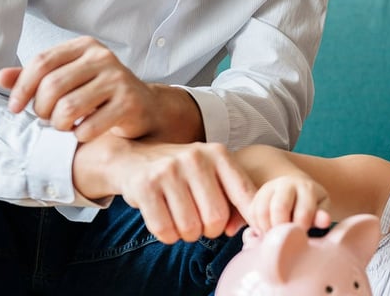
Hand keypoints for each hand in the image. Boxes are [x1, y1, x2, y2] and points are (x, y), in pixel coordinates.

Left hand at [0, 36, 193, 141]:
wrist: (144, 106)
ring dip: (59, 124)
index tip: (15, 107)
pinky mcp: (129, 103)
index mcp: (86, 46)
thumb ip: (37, 76)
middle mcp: (103, 58)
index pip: (42, 62)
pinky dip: (80, 135)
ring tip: (64, 125)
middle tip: (46, 118)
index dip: (22, 88)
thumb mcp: (70, 78)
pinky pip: (89, 126)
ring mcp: (118, 79)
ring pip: (68, 108)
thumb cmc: (102, 92)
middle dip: (41, 109)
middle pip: (52, 86)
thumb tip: (3, 77)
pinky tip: (84, 132)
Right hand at [75, 137, 257, 243]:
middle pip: (216, 218)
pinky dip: (168, 236)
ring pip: (190, 228)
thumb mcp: (212, 175)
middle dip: (211, 230)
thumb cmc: (183, 173)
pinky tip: (167, 223)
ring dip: (188, 235)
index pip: (245, 193)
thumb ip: (233, 200)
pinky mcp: (145, 186)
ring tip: (183, 220)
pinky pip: (165, 230)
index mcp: (218, 154)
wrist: (134, 158)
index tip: (254, 230)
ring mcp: (169, 170)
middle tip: (201, 223)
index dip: (250, 217)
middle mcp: (195, 158)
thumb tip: (235, 230)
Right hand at [248, 175, 330, 232]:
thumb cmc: (311, 204)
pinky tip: (267, 232)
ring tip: (276, 237)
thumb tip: (325, 221)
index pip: (303, 212)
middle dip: (283, 228)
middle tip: (285, 239)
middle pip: (279, 208)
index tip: (302, 237)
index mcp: (306, 187)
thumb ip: (322, 215)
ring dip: (268, 229)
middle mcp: (286, 183)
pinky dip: (257, 227)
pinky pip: (252, 213)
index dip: (302, 229)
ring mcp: (268, 188)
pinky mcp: (256, 195)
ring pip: (262, 211)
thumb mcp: (321, 208)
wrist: (295, 189)